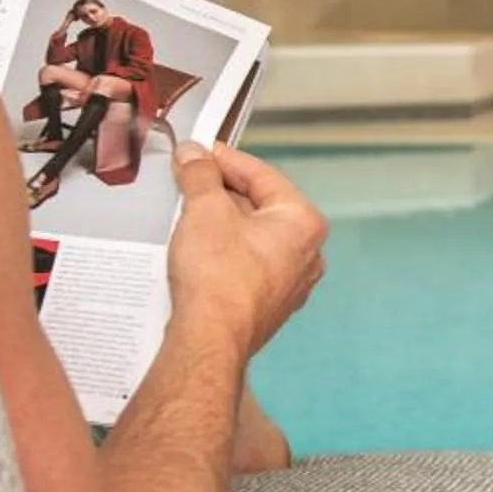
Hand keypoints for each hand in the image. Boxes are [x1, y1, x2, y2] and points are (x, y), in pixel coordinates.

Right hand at [167, 142, 326, 357]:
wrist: (210, 338)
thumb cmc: (220, 282)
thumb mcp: (205, 209)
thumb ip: (200, 175)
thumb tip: (196, 157)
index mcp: (303, 223)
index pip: (263, 175)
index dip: (226, 159)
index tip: (202, 152)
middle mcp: (305, 254)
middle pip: (259, 205)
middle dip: (221, 192)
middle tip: (189, 180)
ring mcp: (288, 282)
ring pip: (251, 236)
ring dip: (219, 222)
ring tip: (187, 214)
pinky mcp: (266, 303)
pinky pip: (244, 265)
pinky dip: (222, 252)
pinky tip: (196, 250)